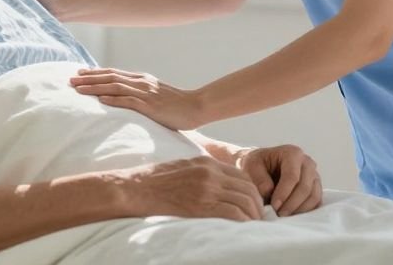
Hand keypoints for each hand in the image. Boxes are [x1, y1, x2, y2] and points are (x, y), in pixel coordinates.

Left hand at [71, 68, 205, 129]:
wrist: (196, 107)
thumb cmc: (176, 104)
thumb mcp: (154, 95)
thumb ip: (139, 94)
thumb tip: (121, 97)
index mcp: (142, 79)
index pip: (113, 73)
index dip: (95, 72)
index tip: (79, 73)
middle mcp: (141, 82)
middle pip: (110, 77)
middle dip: (89, 78)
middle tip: (70, 79)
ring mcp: (145, 93)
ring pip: (115, 87)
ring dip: (95, 87)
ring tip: (78, 89)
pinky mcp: (150, 106)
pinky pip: (128, 101)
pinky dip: (113, 99)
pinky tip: (100, 100)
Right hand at [113, 156, 261, 221]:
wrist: (135, 188)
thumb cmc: (153, 181)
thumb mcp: (182, 168)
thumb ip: (202, 173)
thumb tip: (218, 187)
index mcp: (207, 163)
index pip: (242, 176)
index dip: (252, 192)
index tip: (252, 204)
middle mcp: (210, 174)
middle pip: (248, 188)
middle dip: (256, 205)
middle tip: (257, 218)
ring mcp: (206, 189)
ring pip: (244, 201)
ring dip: (252, 216)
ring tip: (252, 226)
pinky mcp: (201, 206)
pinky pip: (233, 214)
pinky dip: (243, 222)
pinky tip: (242, 229)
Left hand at [233, 144, 321, 215]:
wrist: (261, 167)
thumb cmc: (256, 165)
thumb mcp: (251, 166)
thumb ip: (259, 178)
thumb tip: (269, 192)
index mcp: (292, 153)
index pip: (292, 176)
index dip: (284, 193)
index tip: (274, 206)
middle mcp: (307, 162)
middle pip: (305, 187)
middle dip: (291, 204)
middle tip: (278, 214)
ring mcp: (314, 175)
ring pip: (313, 196)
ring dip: (299, 209)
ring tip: (283, 215)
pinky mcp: (316, 188)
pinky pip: (316, 202)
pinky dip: (305, 211)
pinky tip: (291, 214)